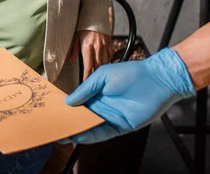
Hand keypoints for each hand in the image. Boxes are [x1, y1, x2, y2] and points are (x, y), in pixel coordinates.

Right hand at [59, 48, 195, 143]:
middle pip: (82, 118)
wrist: (156, 80)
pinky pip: (104, 133)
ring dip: (78, 132)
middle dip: (69, 123)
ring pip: (91, 128)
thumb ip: (85, 89)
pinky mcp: (121, 126)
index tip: (54, 113)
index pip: (78, 104)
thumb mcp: (102, 76)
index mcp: (96, 94)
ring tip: (64, 135)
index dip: (67, 110)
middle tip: (55, 128)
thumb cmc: (130, 73)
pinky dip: (92, 135)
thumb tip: (68, 101)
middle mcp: (102, 107)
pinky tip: (80, 136)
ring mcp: (111, 117)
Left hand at [71, 30, 112, 79]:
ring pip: (105, 62)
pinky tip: (105, 64)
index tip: (86, 82)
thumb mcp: (76, 36)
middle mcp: (97, 47)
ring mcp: (105, 46)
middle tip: (93, 82)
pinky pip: (110, 56)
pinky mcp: (110, 43)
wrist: (95, 15)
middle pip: (98, 66)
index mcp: (87, 47)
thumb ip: (74, 49)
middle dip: (95, 75)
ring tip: (99, 76)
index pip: (88, 66)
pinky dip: (108, 61)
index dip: (87, 76)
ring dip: (102, 70)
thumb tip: (70, 59)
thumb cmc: (83, 25)